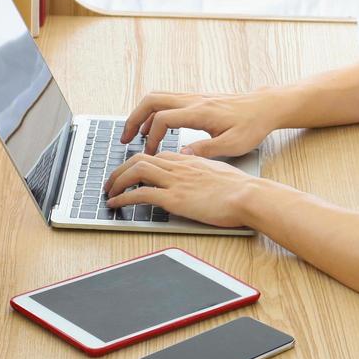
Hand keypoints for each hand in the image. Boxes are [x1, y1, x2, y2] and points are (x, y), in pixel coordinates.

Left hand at [103, 151, 258, 228]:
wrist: (249, 195)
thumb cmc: (241, 188)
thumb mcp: (218, 172)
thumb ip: (202, 172)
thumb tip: (196, 180)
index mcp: (189, 160)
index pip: (156, 155)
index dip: (138, 162)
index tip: (130, 172)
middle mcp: (179, 166)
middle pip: (139, 159)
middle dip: (120, 170)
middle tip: (111, 181)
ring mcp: (176, 181)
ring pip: (136, 171)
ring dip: (117, 181)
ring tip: (108, 192)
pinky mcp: (175, 199)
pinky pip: (141, 194)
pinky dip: (123, 197)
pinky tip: (116, 203)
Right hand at [120, 91, 275, 157]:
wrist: (265, 106)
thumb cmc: (253, 125)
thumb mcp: (233, 144)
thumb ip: (206, 150)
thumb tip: (182, 156)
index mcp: (201, 112)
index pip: (164, 118)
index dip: (152, 137)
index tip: (150, 153)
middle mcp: (194, 100)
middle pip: (152, 100)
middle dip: (134, 118)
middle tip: (125, 138)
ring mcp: (194, 97)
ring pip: (158, 98)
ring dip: (143, 114)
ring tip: (135, 135)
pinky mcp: (197, 99)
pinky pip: (168, 101)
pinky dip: (155, 113)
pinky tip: (156, 130)